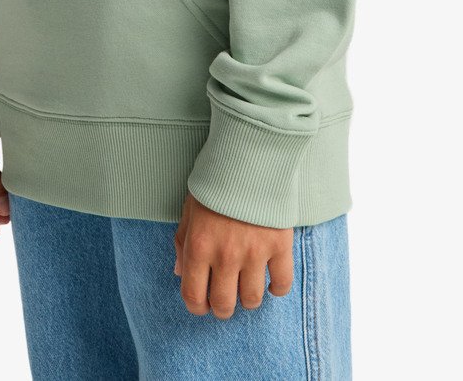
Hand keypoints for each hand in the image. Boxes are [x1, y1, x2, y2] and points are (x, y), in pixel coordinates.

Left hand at [172, 191, 293, 317]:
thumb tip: (180, 273)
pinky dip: (277, 289)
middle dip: (222, 308)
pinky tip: (271, 282)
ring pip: (251, 299)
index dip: (197, 307)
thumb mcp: (190, 208)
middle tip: (226, 299)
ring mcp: (254, 252)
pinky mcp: (279, 245)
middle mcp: (225, 254)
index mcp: (198, 246)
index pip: (194, 296)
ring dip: (247, 299)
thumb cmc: (215, 182)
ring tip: (247, 287)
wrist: (249, 155)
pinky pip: (282, 283)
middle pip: (224, 304)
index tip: (203, 304)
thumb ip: (183, 242)